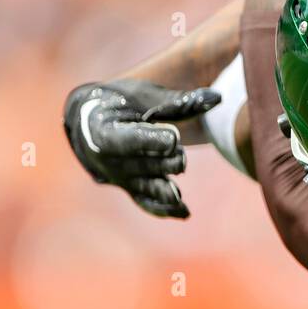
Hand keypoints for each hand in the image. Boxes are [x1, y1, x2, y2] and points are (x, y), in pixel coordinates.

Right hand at [63, 79, 220, 218]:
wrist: (91, 121)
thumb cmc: (120, 101)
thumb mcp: (142, 95)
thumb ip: (177, 102)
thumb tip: (216, 98)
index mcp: (102, 130)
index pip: (127, 139)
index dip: (150, 140)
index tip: (174, 138)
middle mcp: (107, 159)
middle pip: (140, 164)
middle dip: (164, 163)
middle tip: (182, 158)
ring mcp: (118, 177)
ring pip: (144, 186)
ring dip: (163, 191)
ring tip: (178, 196)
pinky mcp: (130, 187)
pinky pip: (146, 201)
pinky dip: (164, 209)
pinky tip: (184, 212)